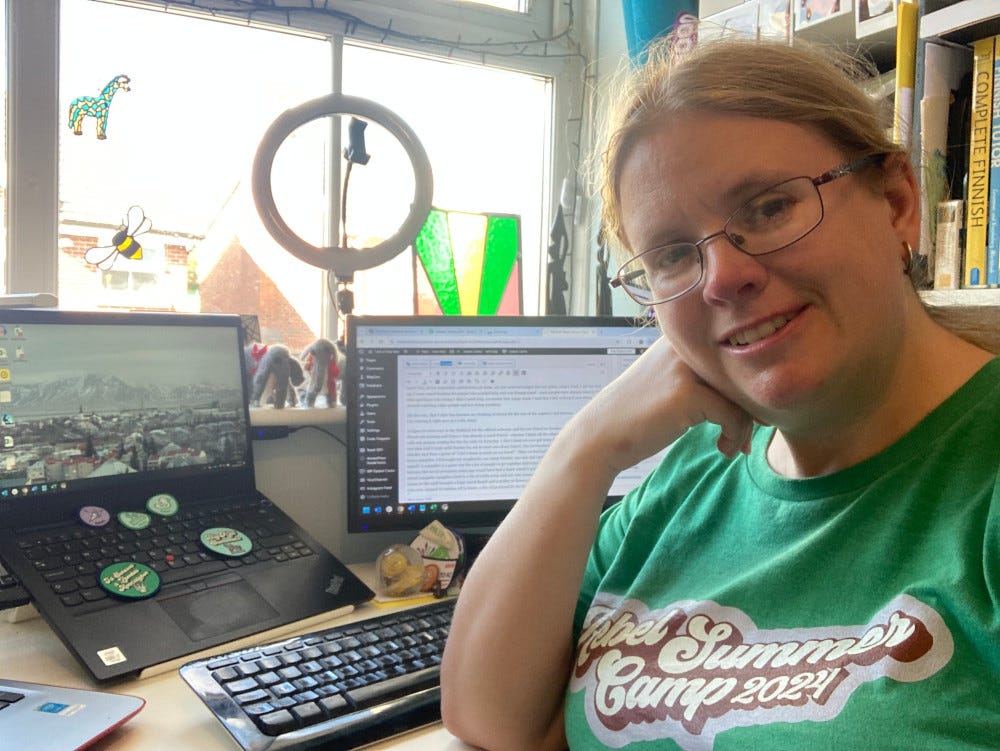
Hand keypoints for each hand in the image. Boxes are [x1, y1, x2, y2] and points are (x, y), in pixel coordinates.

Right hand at [566, 336, 756, 475]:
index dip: (743, 387)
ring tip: (733, 444)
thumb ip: (702, 374)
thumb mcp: (669, 380)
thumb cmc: (637, 414)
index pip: (732, 354)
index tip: (743, 415)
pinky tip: (723, 449)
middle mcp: (683, 344)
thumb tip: (751, 387)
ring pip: (741, 393)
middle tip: (745, 435)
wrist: (600, 436)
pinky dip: (735, 436)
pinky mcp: (687, 394)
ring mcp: (684, 368)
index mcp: (681, 337)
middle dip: (749, 407)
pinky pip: (732, 415)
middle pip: (740, 372)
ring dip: (745, 425)